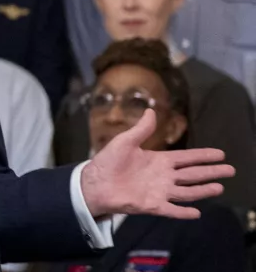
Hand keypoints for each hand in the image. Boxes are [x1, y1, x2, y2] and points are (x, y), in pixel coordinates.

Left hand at [81, 109, 233, 218]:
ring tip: (219, 187)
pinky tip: (197, 213)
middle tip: (230, 170)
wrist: (94, 183)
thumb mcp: (125, 141)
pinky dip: (183, 212)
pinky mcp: (151, 205)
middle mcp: (163, 177)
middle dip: (211, 172)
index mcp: (158, 160)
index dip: (203, 156)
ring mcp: (159, 192)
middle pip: (192, 174)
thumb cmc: (108, 162)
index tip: (220, 154)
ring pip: (187, 192)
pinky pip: (171, 210)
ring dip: (202, 190)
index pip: (186, 158)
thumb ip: (141, 129)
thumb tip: (151, 110)